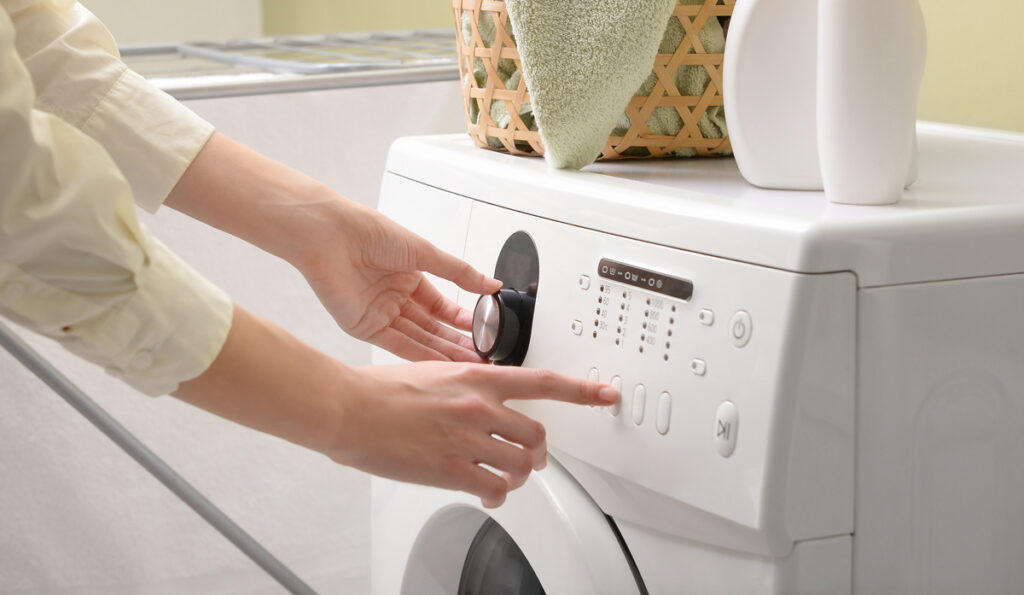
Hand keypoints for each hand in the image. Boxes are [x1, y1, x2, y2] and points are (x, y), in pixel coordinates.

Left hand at [301, 200, 500, 361]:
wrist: (332, 236)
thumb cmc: (371, 233)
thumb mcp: (425, 252)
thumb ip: (459, 272)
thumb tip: (491, 283)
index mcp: (409, 277)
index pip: (441, 306)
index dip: (461, 320)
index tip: (483, 332)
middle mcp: (395, 298)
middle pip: (431, 327)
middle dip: (456, 342)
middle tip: (482, 357)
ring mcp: (381, 314)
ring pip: (418, 338)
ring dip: (442, 352)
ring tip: (468, 364)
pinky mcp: (365, 327)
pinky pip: (397, 345)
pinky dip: (420, 354)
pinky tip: (441, 364)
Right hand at [333, 362, 620, 507]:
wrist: (348, 408)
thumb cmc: (380, 390)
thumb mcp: (433, 372)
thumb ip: (466, 386)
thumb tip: (482, 401)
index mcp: (476, 376)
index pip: (544, 382)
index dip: (582, 391)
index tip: (605, 395)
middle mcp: (478, 407)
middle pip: (536, 436)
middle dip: (537, 451)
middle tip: (530, 457)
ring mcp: (467, 439)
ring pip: (519, 466)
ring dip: (516, 475)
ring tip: (502, 476)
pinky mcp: (451, 470)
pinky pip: (493, 488)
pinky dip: (496, 494)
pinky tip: (485, 490)